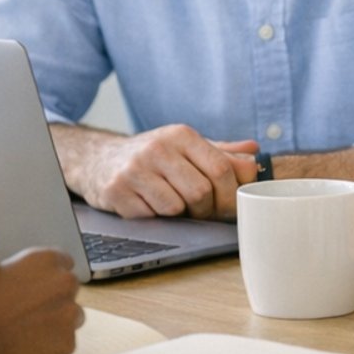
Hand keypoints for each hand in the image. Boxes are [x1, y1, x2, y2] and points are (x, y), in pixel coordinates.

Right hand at [0, 248, 84, 353]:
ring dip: (55, 322)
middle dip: (52, 298)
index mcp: (44, 260)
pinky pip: (63, 342)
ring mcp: (68, 314)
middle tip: (30, 311)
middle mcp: (63, 283)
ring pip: (71, 316)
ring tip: (26, 332)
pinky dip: (49, 347)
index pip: (62, 261)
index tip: (38, 284)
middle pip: (68, 289)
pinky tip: (27, 348)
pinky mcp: (67, 343)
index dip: (47, 274)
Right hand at [62, 124, 259, 218]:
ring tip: (170, 203)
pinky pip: (150, 216)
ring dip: (178, 214)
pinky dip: (155, 217)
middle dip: (206, 209)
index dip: (230, 194)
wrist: (98, 159)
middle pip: (200, 192)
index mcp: (181, 135)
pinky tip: (148, 205)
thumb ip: (222, 152)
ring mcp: (134, 169)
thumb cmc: (152, 156)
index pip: (221, 168)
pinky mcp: (116, 191)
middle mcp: (158, 148)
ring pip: (175, 208)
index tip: (229, 206)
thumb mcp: (186, 147)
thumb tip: (255, 155)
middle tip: (201, 211)